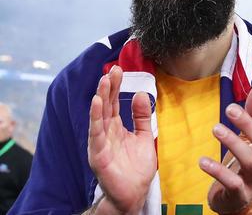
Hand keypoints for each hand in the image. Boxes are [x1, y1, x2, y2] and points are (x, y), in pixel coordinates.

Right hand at [87, 66, 156, 213]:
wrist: (134, 193)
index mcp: (116, 127)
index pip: (115, 102)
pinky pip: (96, 133)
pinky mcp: (98, 154)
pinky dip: (96, 117)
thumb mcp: (144, 137)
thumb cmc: (136, 167)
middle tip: (113, 70)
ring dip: (101, 98)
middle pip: (106, 105)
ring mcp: (100, 142)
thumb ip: (141, 117)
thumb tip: (140, 94)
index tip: (119, 69)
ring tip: (104, 82)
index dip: (116, 86)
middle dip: (108, 87)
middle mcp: (106, 132)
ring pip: (99, 116)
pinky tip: (97, 103)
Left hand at [199, 86, 251, 213]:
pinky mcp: (240, 194)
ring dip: (233, 142)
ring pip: (250, 161)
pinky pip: (231, 182)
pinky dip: (217, 170)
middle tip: (230, 109)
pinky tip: (203, 160)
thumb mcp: (250, 139)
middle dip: (249, 125)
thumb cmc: (244, 164)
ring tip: (216, 128)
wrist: (236, 201)